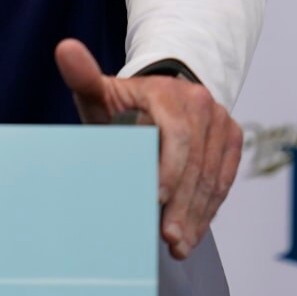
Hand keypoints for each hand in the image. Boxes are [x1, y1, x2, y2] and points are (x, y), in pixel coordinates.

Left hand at [55, 38, 241, 260]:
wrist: (158, 98)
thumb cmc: (121, 104)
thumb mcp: (100, 92)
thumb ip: (83, 76)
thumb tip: (64, 49)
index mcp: (170, 93)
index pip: (176, 135)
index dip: (168, 169)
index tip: (154, 198)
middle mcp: (202, 104)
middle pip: (196, 163)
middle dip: (182, 204)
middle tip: (168, 237)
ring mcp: (221, 122)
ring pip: (212, 176)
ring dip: (197, 215)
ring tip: (179, 246)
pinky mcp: (232, 140)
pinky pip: (224, 180)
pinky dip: (209, 210)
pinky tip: (194, 233)